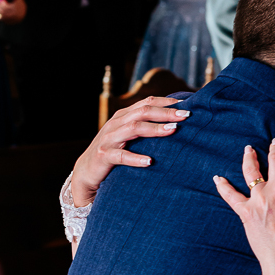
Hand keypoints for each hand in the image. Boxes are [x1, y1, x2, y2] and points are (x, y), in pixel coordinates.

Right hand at [70, 96, 189, 205]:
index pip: (147, 102)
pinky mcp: (104, 156)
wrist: (86, 172)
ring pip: (133, 128)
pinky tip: (150, 162)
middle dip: (165, 112)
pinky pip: (121, 156)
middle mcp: (116, 123)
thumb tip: (175, 124)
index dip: (166, 102)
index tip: (187, 105)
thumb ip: (145, 128)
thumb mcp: (129, 137)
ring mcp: (109, 139)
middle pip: (143, 112)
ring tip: (173, 130)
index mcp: (123, 116)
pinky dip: (136, 158)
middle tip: (186, 115)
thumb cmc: (114, 153)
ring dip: (154, 129)